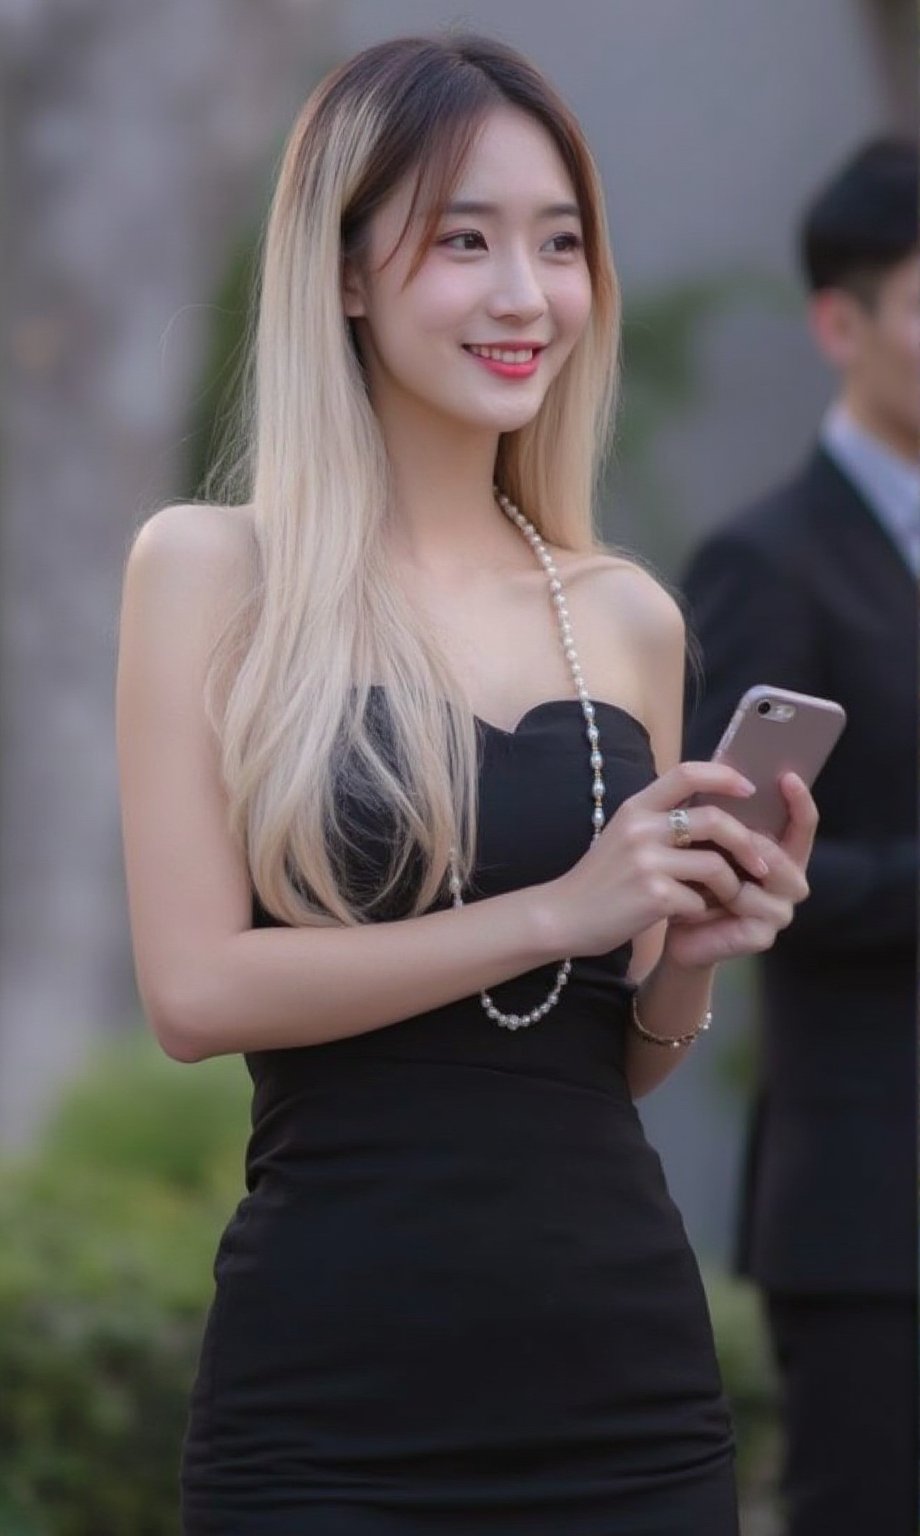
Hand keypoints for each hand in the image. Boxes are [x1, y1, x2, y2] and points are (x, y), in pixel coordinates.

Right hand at [544, 761, 771, 957]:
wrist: (562, 916)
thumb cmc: (599, 880)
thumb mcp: (623, 836)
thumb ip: (659, 823)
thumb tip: (711, 816)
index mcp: (636, 807)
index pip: (686, 772)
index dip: (723, 775)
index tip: (748, 787)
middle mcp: (641, 828)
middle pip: (714, 820)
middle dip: (747, 842)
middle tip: (761, 863)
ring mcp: (647, 861)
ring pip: (715, 865)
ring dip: (730, 885)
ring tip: (729, 897)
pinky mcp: (654, 895)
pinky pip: (699, 900)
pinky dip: (702, 911)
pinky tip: (690, 917)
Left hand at [661, 772, 816, 969]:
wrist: (677, 927)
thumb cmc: (695, 878)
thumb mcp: (710, 842)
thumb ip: (726, 814)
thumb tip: (726, 767)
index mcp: (783, 855)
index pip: (803, 825)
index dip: (800, 801)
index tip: (786, 776)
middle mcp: (790, 882)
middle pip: (780, 853)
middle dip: (747, 841)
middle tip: (715, 829)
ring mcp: (780, 911)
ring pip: (760, 879)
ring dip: (723, 873)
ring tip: (692, 872)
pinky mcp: (763, 936)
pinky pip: (744, 907)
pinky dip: (714, 900)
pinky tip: (694, 900)